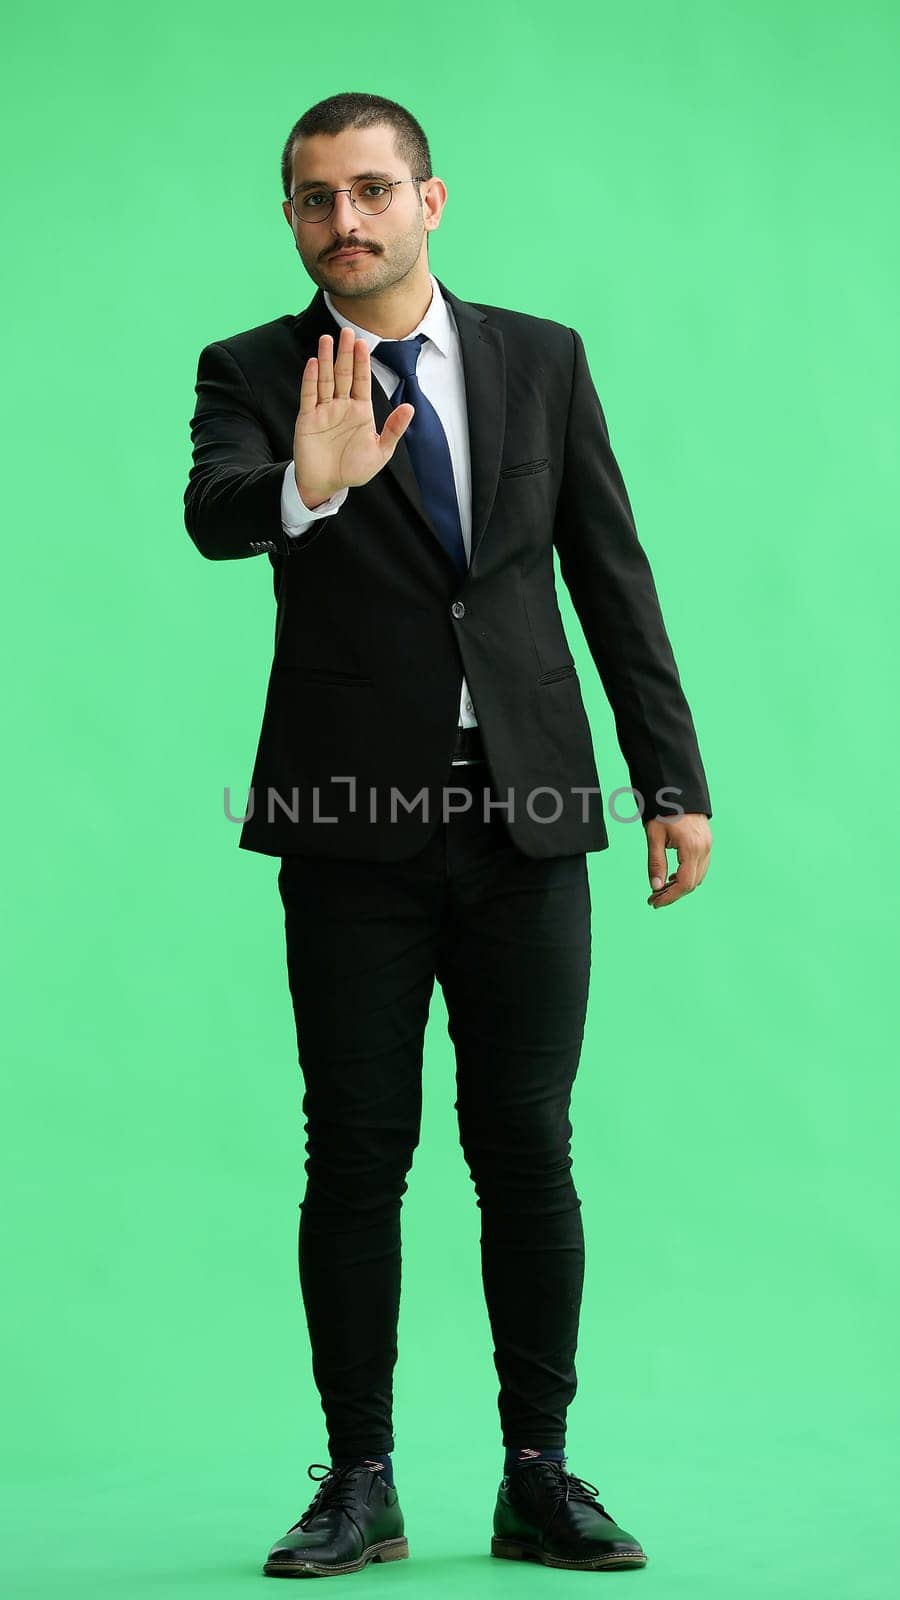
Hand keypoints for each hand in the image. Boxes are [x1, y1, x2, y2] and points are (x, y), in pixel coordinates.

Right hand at [293, 326, 414, 507]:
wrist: (326, 484)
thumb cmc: (353, 470)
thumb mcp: (380, 452)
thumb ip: (393, 429)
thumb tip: (409, 407)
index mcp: (360, 411)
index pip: (361, 380)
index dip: (362, 362)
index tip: (363, 342)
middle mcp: (341, 406)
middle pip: (343, 374)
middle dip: (345, 353)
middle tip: (347, 331)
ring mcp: (323, 410)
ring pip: (325, 379)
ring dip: (326, 360)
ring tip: (327, 339)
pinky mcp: (307, 418)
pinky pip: (309, 395)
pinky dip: (310, 379)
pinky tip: (313, 363)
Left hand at [644, 813, 711, 907]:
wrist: (678, 788)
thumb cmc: (664, 809)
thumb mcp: (654, 836)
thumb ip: (656, 863)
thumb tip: (656, 887)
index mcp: (691, 848)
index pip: (684, 884)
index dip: (669, 897)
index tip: (654, 903)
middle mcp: (704, 849)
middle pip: (692, 883)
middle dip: (673, 894)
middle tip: (653, 898)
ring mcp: (708, 845)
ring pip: (698, 877)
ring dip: (681, 886)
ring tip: (661, 889)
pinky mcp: (707, 842)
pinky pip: (700, 866)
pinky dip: (688, 875)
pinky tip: (673, 875)